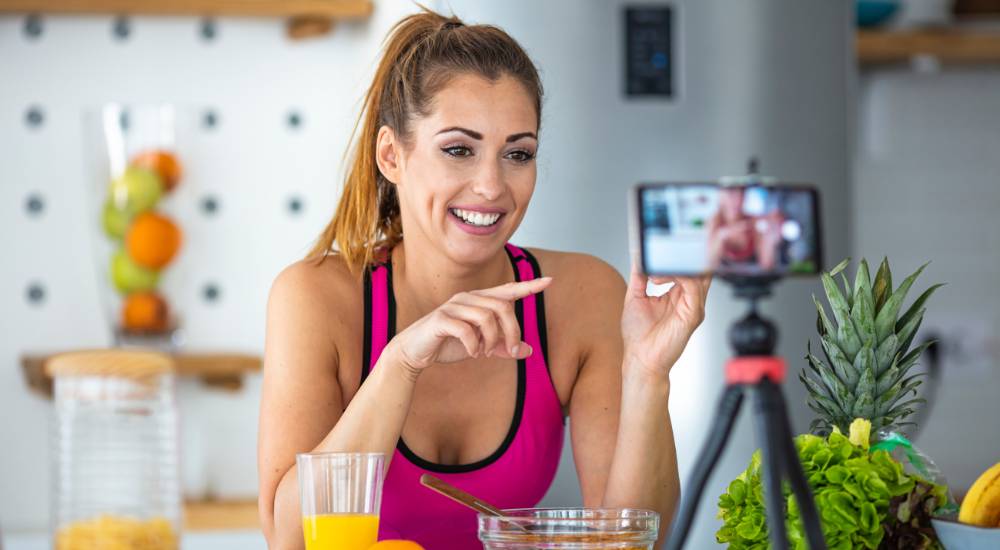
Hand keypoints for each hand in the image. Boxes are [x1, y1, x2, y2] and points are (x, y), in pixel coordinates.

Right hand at [386, 277, 551, 376]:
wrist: (414, 352)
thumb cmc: (448, 345)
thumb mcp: (480, 347)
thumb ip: (503, 347)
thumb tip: (529, 350)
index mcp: (479, 300)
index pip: (508, 290)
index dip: (528, 286)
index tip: (549, 281)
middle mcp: (468, 298)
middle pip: (503, 307)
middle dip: (511, 331)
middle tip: (508, 351)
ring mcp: (453, 306)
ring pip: (487, 318)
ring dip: (491, 340)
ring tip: (485, 353)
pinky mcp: (440, 319)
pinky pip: (466, 330)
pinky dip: (474, 345)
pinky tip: (473, 354)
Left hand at [621, 260, 709, 379]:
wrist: (640, 360)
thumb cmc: (639, 336)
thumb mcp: (635, 297)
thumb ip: (639, 276)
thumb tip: (639, 255)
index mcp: (678, 294)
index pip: (687, 266)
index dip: (675, 254)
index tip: (655, 249)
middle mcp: (690, 299)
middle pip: (698, 267)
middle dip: (681, 255)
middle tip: (661, 251)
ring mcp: (694, 306)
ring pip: (697, 273)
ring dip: (676, 264)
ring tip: (655, 268)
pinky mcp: (693, 315)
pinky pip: (693, 287)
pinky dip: (679, 276)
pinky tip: (660, 277)